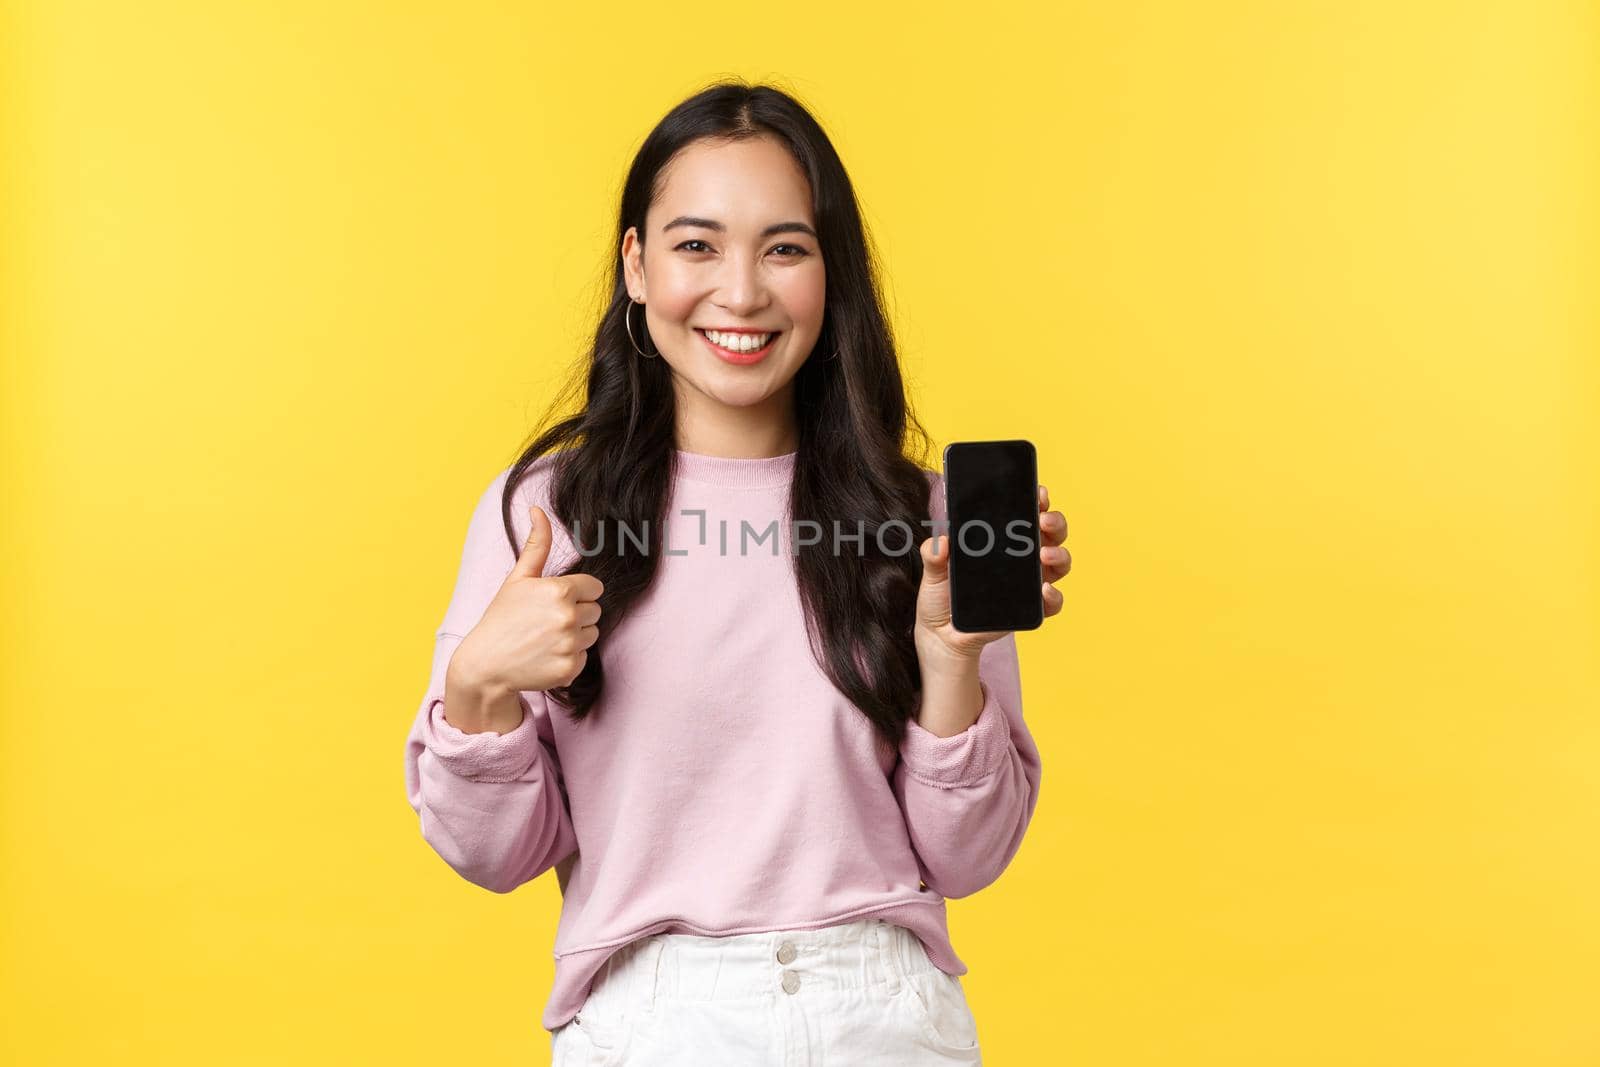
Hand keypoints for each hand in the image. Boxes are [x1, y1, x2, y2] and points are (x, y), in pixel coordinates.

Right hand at [450, 504, 605, 697]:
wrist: (485, 664)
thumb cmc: (502, 617)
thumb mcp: (518, 578)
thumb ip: (537, 544)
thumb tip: (538, 509)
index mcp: (559, 590)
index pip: (594, 587)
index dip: (577, 593)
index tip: (556, 601)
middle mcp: (568, 616)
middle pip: (595, 610)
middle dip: (577, 613)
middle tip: (547, 621)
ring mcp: (569, 644)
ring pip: (592, 634)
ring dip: (575, 636)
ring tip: (546, 638)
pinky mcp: (569, 669)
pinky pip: (584, 657)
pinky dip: (569, 658)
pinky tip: (546, 656)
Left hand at [914, 483, 1070, 663]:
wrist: (941, 634)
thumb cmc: (941, 595)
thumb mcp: (933, 571)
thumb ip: (933, 554)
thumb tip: (941, 541)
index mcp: (1002, 540)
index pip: (1025, 513)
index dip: (1037, 500)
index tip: (1038, 493)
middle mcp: (1021, 557)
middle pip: (1050, 533)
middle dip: (1054, 521)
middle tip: (1043, 521)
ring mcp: (1029, 582)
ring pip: (1059, 562)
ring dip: (1059, 554)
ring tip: (1045, 554)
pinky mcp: (1030, 609)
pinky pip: (1052, 602)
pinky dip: (1054, 596)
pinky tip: (1044, 590)